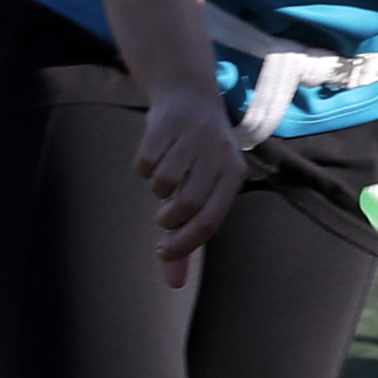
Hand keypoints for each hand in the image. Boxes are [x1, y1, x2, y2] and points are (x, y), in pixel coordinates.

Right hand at [132, 86, 246, 285]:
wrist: (189, 95)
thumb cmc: (198, 155)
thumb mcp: (202, 191)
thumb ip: (189, 236)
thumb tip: (174, 282)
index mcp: (233, 173)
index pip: (211, 220)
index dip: (185, 243)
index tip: (165, 250)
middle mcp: (218, 154)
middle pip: (188, 205)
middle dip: (169, 219)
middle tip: (164, 216)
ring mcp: (192, 137)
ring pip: (163, 183)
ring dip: (157, 188)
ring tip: (165, 175)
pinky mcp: (166, 125)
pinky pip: (145, 162)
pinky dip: (143, 166)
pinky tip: (155, 153)